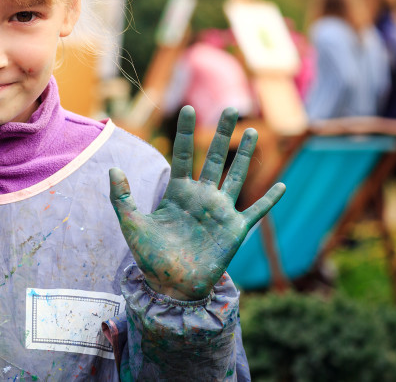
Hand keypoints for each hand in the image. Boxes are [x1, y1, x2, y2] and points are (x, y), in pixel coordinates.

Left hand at [109, 106, 284, 299]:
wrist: (170, 286)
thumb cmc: (150, 256)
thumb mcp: (131, 224)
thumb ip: (121, 197)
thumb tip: (113, 168)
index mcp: (178, 192)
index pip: (184, 155)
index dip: (187, 133)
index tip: (188, 108)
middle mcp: (201, 197)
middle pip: (214, 158)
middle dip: (222, 133)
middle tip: (230, 108)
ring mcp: (220, 212)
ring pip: (236, 176)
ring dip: (245, 155)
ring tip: (253, 132)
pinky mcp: (235, 230)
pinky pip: (256, 212)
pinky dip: (269, 200)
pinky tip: (282, 185)